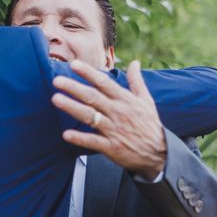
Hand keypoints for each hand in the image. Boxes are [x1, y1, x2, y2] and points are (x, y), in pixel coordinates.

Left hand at [52, 60, 166, 180]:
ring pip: (90, 116)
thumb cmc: (150, 125)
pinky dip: (80, 138)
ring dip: (72, 107)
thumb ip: (137, 81)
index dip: (88, 73)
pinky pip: (93, 141)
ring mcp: (114, 130)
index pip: (104, 83)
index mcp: (125, 100)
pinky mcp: (112, 147)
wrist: (160, 154)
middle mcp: (118, 112)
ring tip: (56, 99)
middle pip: (92, 97)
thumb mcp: (146, 100)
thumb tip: (135, 62)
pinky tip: (66, 134)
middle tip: (57, 81)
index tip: (74, 65)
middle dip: (74, 88)